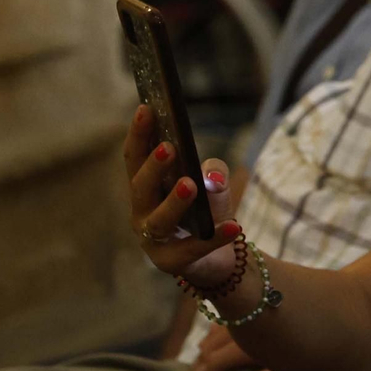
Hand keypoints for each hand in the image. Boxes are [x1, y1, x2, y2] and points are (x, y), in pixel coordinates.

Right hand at [124, 105, 242, 285]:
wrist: (220, 258)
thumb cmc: (207, 212)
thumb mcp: (214, 185)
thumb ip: (214, 173)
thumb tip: (212, 177)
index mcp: (146, 187)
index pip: (136, 158)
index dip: (139, 134)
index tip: (147, 108)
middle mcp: (142, 211)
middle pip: (141, 187)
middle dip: (154, 166)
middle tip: (169, 147)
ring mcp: (154, 239)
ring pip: (160, 219)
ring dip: (175, 200)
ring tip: (191, 184)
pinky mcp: (172, 262)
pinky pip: (194, 248)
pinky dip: (215, 236)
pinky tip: (234, 226)